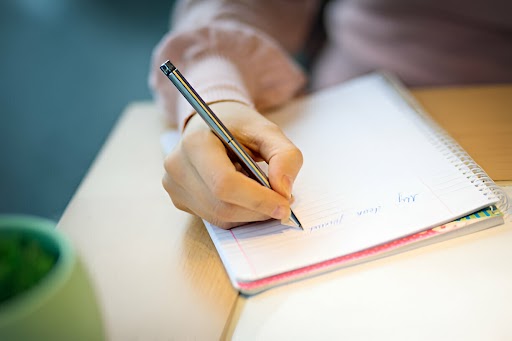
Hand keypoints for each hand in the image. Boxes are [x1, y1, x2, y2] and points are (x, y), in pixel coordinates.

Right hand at [162, 101, 302, 228]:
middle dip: (259, 209)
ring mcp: (175, 186)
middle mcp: (178, 166)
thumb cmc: (239, 127)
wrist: (211, 125)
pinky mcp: (180, 200)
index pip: (225, 183)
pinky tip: (245, 196)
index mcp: (195, 142)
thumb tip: (284, 191)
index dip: (258, 199)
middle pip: (223, 205)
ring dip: (251, 214)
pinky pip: (216, 219)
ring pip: (221, 217)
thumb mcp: (268, 131)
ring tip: (264, 193)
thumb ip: (285, 156)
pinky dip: (239, 215)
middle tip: (283, 202)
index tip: (285, 204)